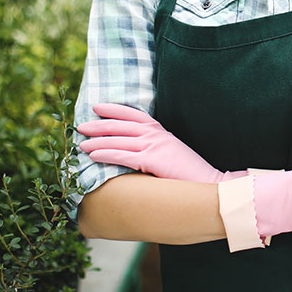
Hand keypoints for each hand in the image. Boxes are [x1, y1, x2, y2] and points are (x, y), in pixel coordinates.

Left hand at [78, 103, 235, 182]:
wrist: (209, 184)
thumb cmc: (190, 175)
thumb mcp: (172, 155)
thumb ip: (155, 150)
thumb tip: (135, 154)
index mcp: (162, 132)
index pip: (135, 115)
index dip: (115, 110)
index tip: (97, 107)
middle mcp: (157, 135)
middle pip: (122, 125)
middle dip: (100, 124)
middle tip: (81, 126)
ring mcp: (156, 146)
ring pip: (120, 140)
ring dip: (98, 140)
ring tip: (81, 142)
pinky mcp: (154, 160)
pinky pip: (124, 155)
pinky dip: (107, 153)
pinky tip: (93, 155)